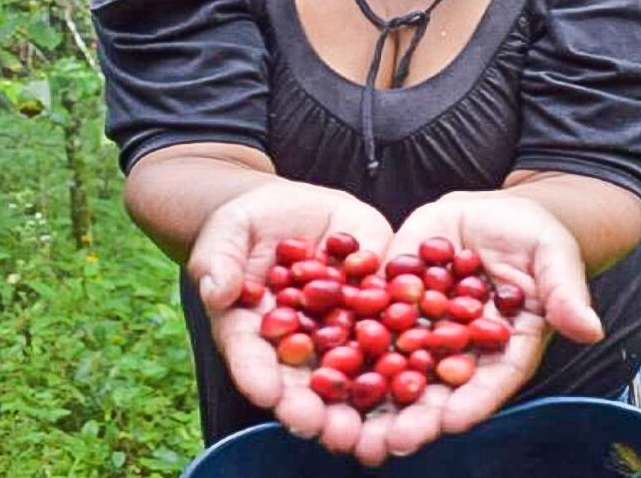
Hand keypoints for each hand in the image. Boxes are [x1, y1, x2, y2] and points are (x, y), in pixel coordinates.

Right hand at [187, 179, 392, 455]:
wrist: (289, 209)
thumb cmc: (244, 227)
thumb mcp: (225, 235)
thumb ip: (218, 263)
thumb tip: (217, 291)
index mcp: (255, 333)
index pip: (253, 360)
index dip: (259, 379)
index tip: (269, 396)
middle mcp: (302, 341)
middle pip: (307, 380)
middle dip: (320, 408)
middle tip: (332, 431)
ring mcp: (342, 323)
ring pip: (356, 364)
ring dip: (369, 394)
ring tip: (382, 424)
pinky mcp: (377, 297)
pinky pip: (394, 317)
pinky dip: (409, 341)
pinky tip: (422, 361)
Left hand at [351, 190, 603, 465]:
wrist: (497, 211)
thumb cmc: (538, 237)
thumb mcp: (554, 257)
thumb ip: (565, 293)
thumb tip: (591, 328)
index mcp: (502, 349)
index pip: (488, 384)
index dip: (470, 403)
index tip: (450, 423)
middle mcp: (458, 349)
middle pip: (435, 390)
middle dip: (411, 417)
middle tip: (385, 442)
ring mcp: (423, 328)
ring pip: (393, 367)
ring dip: (369, 396)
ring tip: (344, 424)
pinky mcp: (393, 299)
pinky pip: (366, 322)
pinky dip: (342, 344)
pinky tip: (317, 362)